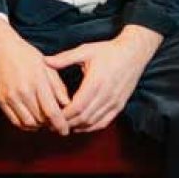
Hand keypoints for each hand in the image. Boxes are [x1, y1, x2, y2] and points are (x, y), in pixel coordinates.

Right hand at [0, 15, 72, 134]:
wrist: (0, 48)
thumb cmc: (26, 56)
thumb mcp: (47, 67)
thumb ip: (58, 86)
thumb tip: (67, 104)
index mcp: (38, 81)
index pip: (52, 111)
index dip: (60, 125)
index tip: (65, 131)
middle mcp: (23, 91)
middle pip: (41, 119)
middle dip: (50, 125)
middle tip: (56, 124)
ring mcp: (11, 97)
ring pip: (28, 123)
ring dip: (38, 126)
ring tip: (44, 122)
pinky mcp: (1, 100)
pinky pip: (15, 121)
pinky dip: (25, 125)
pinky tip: (32, 120)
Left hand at [44, 25, 162, 132]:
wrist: (134, 53)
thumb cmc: (108, 51)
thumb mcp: (85, 50)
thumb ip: (64, 58)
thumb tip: (45, 61)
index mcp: (95, 82)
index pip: (76, 106)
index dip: (63, 115)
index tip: (51, 116)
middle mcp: (106, 95)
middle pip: (83, 117)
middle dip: (67, 124)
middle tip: (53, 125)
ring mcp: (114, 102)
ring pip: (93, 122)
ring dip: (78, 127)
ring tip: (64, 126)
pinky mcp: (120, 105)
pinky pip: (104, 122)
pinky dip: (91, 127)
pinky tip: (81, 127)